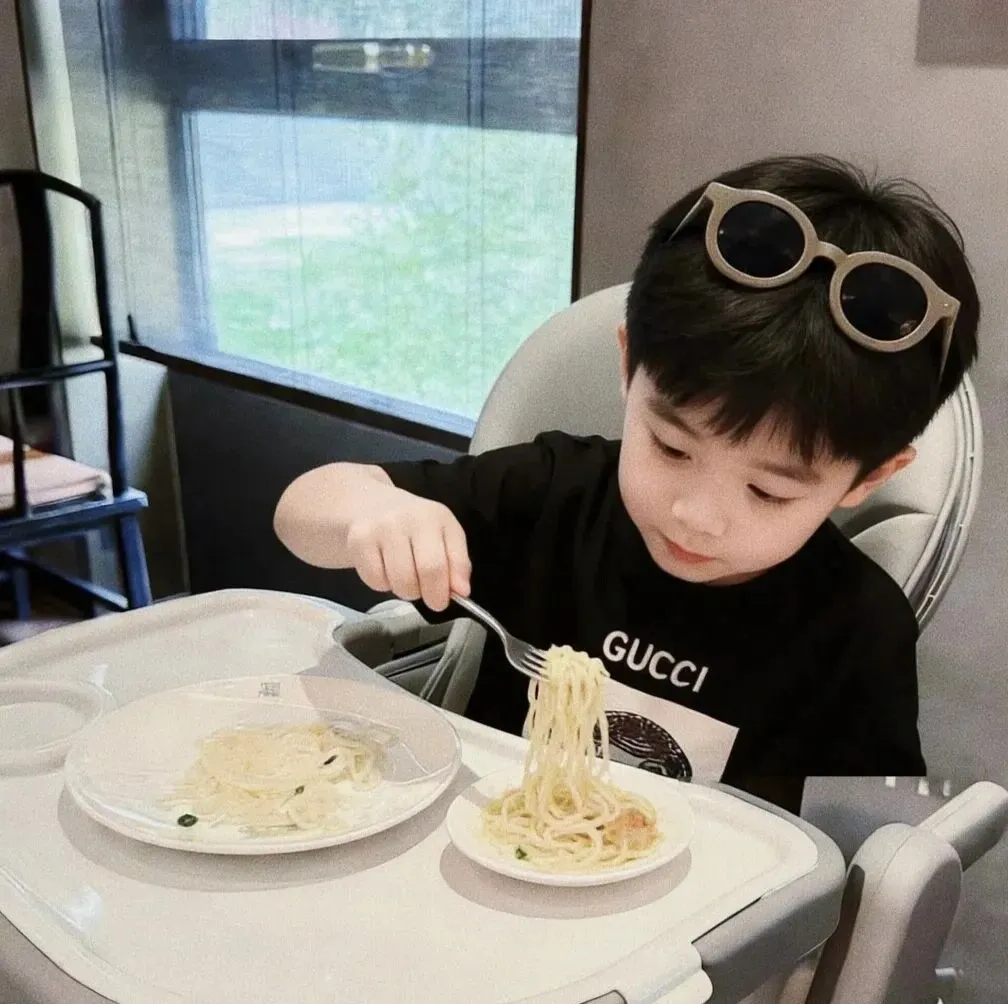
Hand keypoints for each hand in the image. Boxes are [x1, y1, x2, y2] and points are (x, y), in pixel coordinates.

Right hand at [345, 486, 470, 610]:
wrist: (368, 506)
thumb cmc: (412, 526)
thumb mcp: (443, 536)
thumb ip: (458, 563)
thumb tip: (462, 591)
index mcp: (436, 517)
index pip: (445, 563)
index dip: (445, 589)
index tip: (443, 600)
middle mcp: (409, 518)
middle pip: (425, 572)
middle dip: (427, 594)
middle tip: (425, 594)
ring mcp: (382, 528)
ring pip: (400, 581)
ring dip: (404, 590)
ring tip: (404, 577)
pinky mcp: (358, 540)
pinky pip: (375, 580)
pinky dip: (381, 584)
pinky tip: (384, 569)